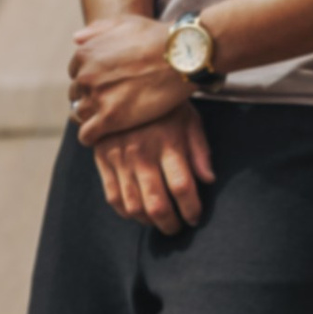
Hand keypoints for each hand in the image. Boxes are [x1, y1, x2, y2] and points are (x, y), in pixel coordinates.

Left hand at [69, 13, 192, 146]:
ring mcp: (96, 97)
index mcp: (85, 53)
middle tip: (109, 102)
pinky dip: (90, 137)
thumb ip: (97, 30)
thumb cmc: (157, 37)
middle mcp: (85, 75)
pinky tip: (102, 136)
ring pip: (79, 114)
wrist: (181, 55)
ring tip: (107, 119)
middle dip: (89, 98)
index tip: (105, 84)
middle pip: (76, 94)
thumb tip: (76, 39)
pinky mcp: (110, 118)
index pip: (75, 73)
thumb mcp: (124, 23)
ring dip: (90, 117)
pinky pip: (87, 134)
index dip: (90, 79)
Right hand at [90, 111, 214, 231]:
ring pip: (134, 206)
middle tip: (177, 228)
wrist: (123, 85)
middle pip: (157, 204)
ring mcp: (120, 158)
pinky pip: (113, 197)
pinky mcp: (103, 160)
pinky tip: (138, 212)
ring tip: (159, 222)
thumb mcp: (190, 119)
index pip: (182, 187)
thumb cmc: (165, 106)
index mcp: (168, 142)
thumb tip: (209, 179)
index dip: (192, 209)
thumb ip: (200, 150)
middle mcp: (142, 153)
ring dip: (148, 221)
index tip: (195, 218)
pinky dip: (126, 212)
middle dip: (170, 224)